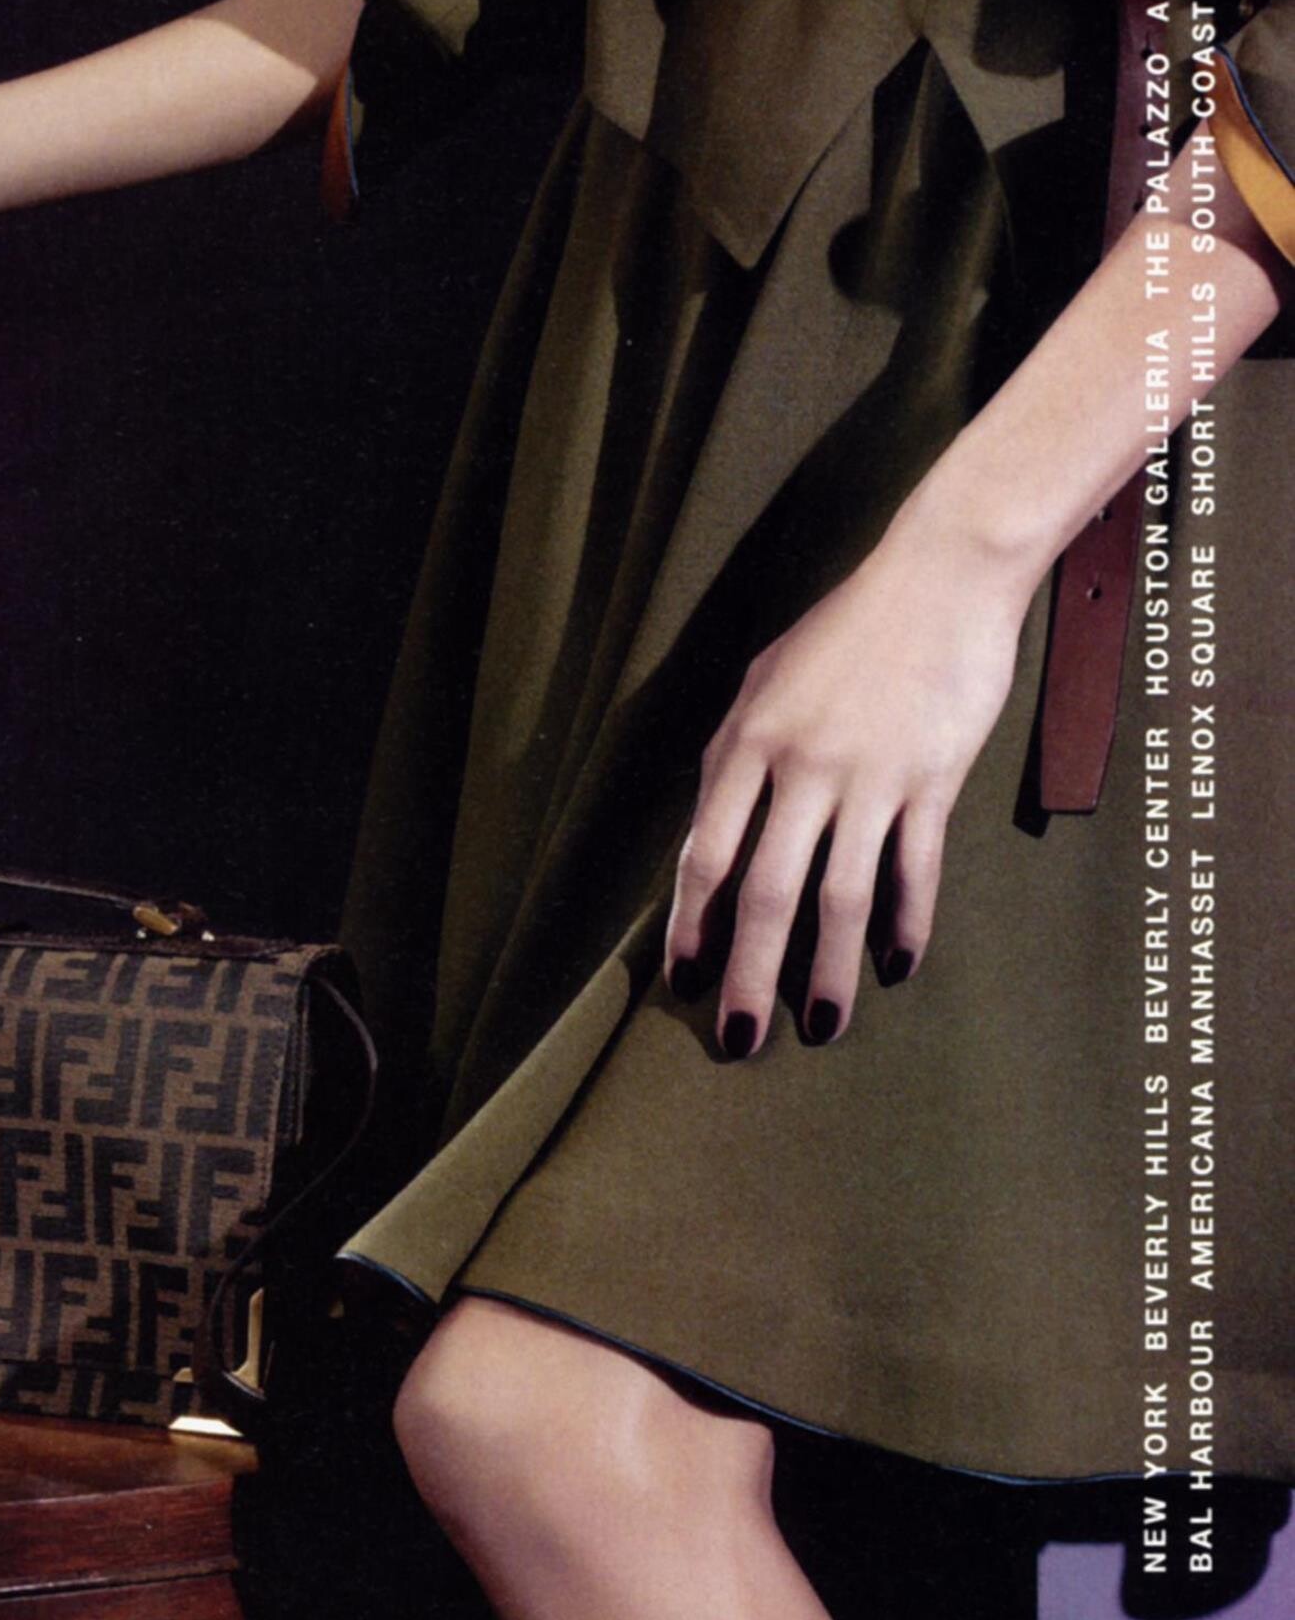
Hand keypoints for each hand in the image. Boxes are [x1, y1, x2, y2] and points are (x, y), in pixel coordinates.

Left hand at [662, 513, 1029, 1053]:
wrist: (938, 579)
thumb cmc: (848, 628)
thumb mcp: (768, 680)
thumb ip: (742, 754)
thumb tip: (720, 828)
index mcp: (748, 739)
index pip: (706, 852)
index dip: (691, 924)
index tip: (681, 981)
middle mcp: (801, 765)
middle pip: (764, 890)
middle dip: (747, 974)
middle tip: (737, 1040)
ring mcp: (869, 776)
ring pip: (839, 898)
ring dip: (826, 972)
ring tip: (820, 1029)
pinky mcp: (931, 782)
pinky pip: (914, 871)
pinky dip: (905, 925)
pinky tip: (896, 966)